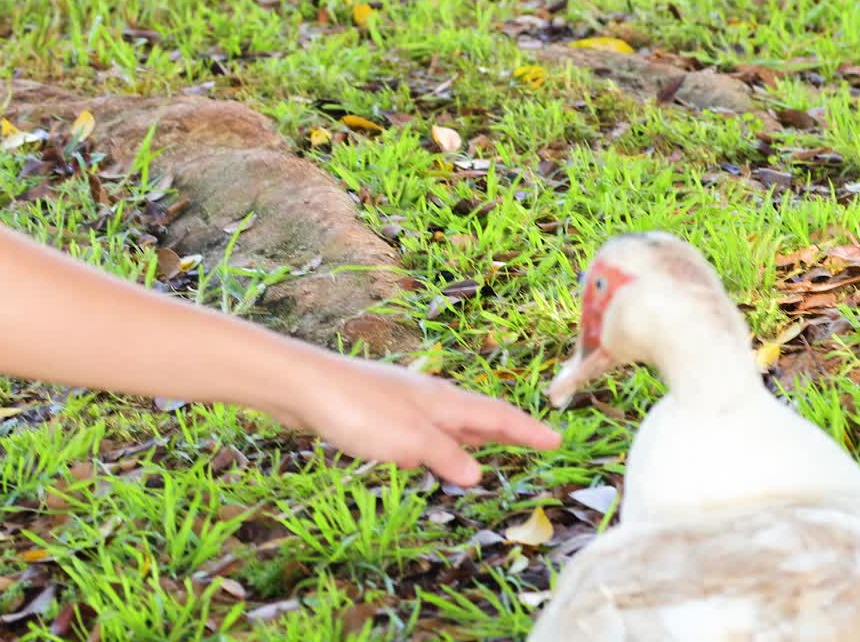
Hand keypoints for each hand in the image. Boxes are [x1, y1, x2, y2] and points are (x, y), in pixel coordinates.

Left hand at [283, 352, 561, 485]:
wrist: (303, 385)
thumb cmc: (358, 409)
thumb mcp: (409, 441)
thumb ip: (445, 456)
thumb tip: (477, 474)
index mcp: (445, 402)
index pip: (498, 417)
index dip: (528, 431)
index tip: (556, 440)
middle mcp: (431, 398)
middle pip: (481, 415)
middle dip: (510, 430)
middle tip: (538, 442)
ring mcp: (406, 402)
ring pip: (454, 420)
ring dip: (477, 434)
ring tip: (495, 444)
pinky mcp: (381, 410)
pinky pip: (427, 426)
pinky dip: (444, 438)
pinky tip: (433, 447)